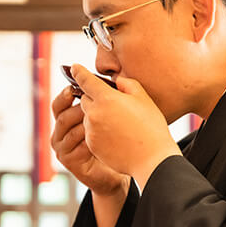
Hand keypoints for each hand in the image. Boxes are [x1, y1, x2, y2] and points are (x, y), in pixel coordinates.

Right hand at [51, 85, 130, 197]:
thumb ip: (103, 103)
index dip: (65, 94)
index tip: (74, 86)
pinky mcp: (68, 161)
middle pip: (60, 115)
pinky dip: (88, 139)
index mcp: (66, 121)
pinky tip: (101, 137)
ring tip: (98, 119)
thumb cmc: (113, 143)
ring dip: (83, 121)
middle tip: (89, 103)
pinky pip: (76, 145)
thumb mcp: (107, 120)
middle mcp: (59, 134)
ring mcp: (62, 148)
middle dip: (75, 107)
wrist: (117, 172)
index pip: (59, 104)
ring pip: (68, 129)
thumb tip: (113, 79)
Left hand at [71, 64, 180, 189]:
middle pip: (85, 100)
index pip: (86, 80)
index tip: (74, 68)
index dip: (79, 72)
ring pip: (88, 117)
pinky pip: (91, 133)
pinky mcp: (92, 145)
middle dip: (95, 99)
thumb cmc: (151, 127)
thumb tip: (116, 81)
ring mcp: (91, 131)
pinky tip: (116, 136)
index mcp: (106, 98)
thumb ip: (126, 84)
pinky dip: (99, 132)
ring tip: (119, 125)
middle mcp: (94, 114)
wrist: (151, 159)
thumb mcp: (143, 98)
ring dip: (97, 117)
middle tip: (114, 106)